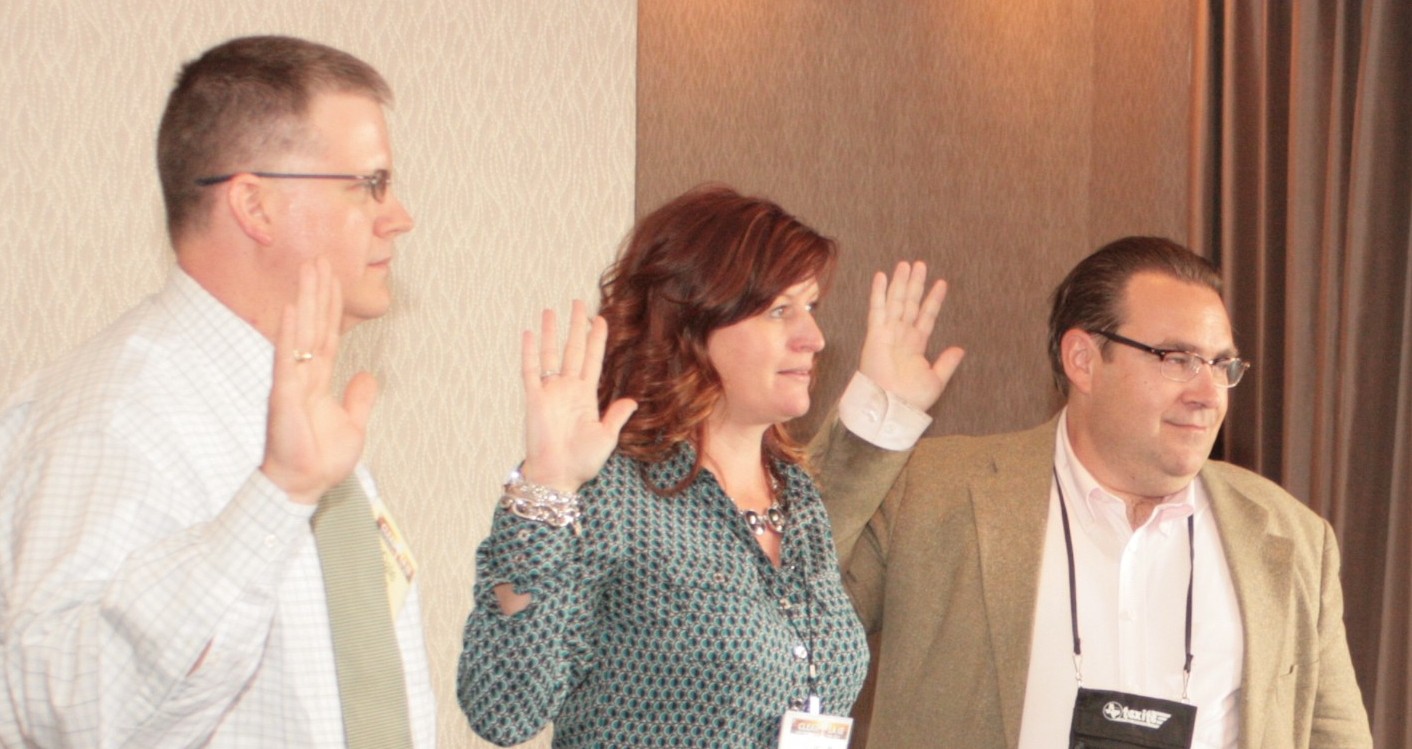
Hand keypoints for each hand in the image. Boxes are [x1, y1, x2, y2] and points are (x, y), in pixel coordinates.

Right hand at [260, 259, 377, 504]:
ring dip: (307, 299)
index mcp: (319, 381)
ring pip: (303, 332)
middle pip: (315, 325)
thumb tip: (368, 375)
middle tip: (321, 258)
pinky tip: (295, 308)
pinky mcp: (285, 394)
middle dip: (319, 291)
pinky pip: (289, 358)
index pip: (328, 335)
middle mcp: (304, 375)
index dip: (332, 307)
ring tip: (310, 268)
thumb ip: (359, 399)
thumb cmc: (320, 459)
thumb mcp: (353, 425)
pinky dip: (292, 333)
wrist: (304, 485)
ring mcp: (293, 381)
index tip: (334, 278)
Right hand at [519, 300, 637, 492]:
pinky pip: (531, 371)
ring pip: (551, 354)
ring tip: (551, 310)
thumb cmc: (581, 462)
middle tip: (578, 302)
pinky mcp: (534, 399)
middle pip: (573, 350)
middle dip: (576, 326)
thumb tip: (633, 400)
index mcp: (586, 396)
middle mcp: (568, 389)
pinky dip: (529, 352)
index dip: (596, 340)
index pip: (593, 360)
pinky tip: (528, 333)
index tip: (601, 319)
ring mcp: (550, 392)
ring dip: (551, 332)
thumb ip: (617, 416)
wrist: (558, 476)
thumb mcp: (606, 437)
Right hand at [859, 261, 964, 411]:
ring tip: (906, 264)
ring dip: (900, 283)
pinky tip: (882, 276)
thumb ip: (947, 363)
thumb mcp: (936, 379)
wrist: (891, 406)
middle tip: (920, 264)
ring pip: (896, 302)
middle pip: (910, 304)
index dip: (933, 300)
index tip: (941, 283)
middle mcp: (902, 336)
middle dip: (915, 285)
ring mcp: (888, 333)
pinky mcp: (875, 334)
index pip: (927, 316)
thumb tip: (960, 349)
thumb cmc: (911, 398)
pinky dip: (879, 292)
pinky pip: (877, 309)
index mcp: (916, 346)